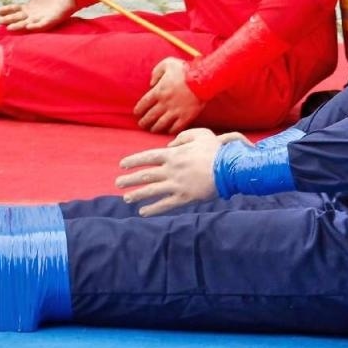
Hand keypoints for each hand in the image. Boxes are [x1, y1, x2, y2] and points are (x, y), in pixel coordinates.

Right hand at [0, 0, 77, 31]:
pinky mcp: (53, 19)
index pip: (15, 10)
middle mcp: (34, 15)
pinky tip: (29, 26)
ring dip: (19, 26)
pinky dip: (36, 26)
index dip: (5, 11)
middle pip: (19, 18)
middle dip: (9, 20)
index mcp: (29, 8)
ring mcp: (43, 18)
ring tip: (10, 27)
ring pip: (28, 24)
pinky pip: (43, 24)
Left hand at [116, 128, 248, 215]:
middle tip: (118, 183)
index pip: (147, 157)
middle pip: (145, 175)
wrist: (229, 168)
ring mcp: (176, 185)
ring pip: (151, 191)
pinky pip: (165, 204)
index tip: (122, 164)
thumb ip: (182, 137)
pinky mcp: (184, 197)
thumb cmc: (215, 150)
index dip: (133, 161)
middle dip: (130, 179)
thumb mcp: (199, 134)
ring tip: (126, 198)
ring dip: (137, 195)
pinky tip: (143, 212)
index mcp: (173, 154)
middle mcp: (171, 170)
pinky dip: (153, 209)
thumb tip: (169, 146)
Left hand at [133, 57, 204, 133]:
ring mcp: (175, 111)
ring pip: (161, 124)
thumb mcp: (168, 63)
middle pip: (150, 116)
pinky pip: (175, 127)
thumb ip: (157, 71)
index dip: (138, 110)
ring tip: (153, 129)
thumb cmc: (186, 70)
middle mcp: (164, 103)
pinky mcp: (186, 117)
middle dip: (144, 122)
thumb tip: (152, 83)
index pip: (143, 104)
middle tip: (142, 124)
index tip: (137, 113)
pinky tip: (168, 130)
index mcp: (159, 91)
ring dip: (155, 128)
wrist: (205, 79)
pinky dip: (170, 130)